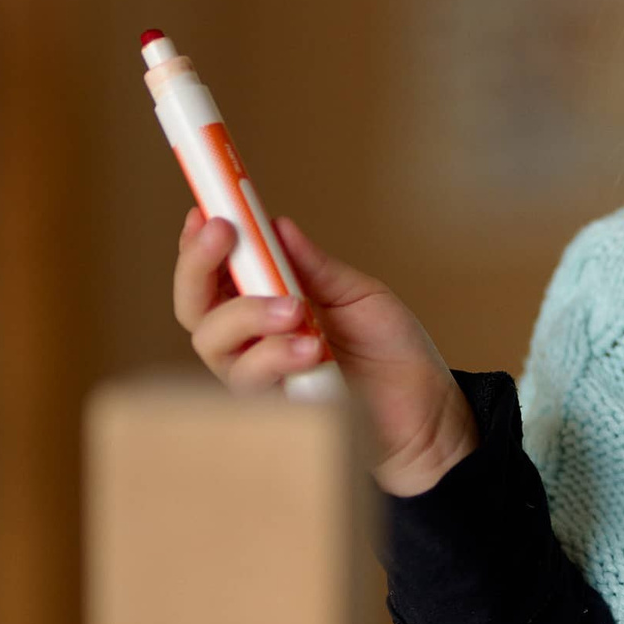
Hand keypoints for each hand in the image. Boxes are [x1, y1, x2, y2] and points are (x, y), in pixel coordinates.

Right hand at [172, 209, 476, 495]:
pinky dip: (275, 357)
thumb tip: (276, 225)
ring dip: (248, 314)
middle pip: (194, 306)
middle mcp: (252, 340)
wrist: (430, 411)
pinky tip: (312, 349)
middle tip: (228, 236)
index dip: (199, 243)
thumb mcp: (359, 295)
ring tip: (297, 310)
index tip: (205, 211)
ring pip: (214, 344)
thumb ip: (315, 267)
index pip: (215, 273)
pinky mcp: (275, 410)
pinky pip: (250, 383)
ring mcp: (260, 376)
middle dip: (200, 266)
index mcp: (267, 304)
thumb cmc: (392, 352)